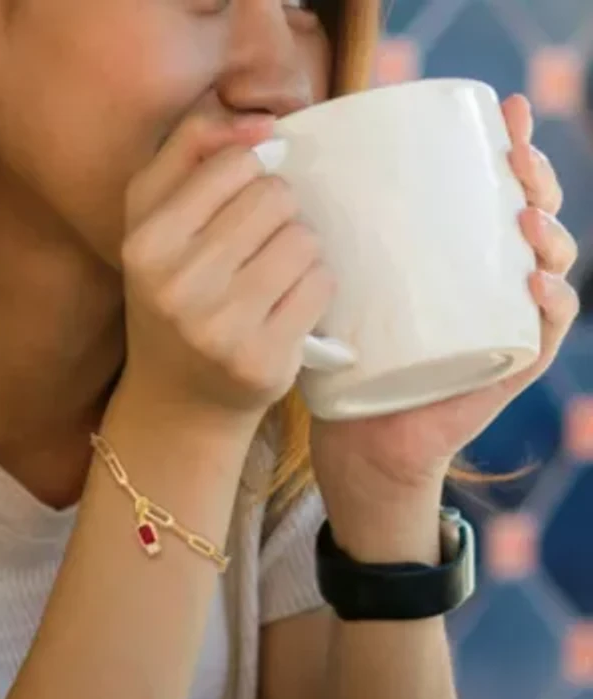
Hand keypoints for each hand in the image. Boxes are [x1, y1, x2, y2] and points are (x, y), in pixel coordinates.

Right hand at [120, 114, 332, 425]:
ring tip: (271, 278)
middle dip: (277, 214)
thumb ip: (187, 153)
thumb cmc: (172, 297)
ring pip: (304, 240)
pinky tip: (287, 307)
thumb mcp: (152, 221)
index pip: (236, 164)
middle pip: (276, 198)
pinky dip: (314, 288)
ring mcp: (221, 328)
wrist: (179, 397)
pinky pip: (321, 284)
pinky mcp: (264, 360)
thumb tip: (262, 124)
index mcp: (146, 244)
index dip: (251, 176)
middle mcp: (177, 286)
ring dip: (298, 252)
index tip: (238, 206)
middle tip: (256, 247)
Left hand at [311, 94, 578, 498]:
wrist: (361, 431)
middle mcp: (488, 284)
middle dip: (536, 178)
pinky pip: (546, 331)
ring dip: (550, 233)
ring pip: (551, 266)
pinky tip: (535, 281)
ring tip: (526, 214)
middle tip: (515, 153)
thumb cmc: (351, 355)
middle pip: (533, 217)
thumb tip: (304, 175)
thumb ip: (340, 244)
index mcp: (455, 259)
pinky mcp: (508, 365)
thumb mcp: (346, 290)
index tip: (502, 109)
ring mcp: (504, 322)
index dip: (510, 148)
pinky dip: (552, 304)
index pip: (494, 194)